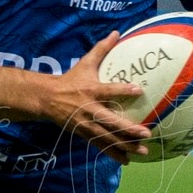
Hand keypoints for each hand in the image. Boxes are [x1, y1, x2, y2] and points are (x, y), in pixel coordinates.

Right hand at [40, 31, 148, 160]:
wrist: (47, 99)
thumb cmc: (71, 79)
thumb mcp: (85, 63)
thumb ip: (102, 48)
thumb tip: (117, 32)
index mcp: (91, 90)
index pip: (108, 90)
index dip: (122, 90)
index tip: (138, 90)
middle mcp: (90, 109)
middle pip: (110, 121)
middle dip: (128, 129)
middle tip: (146, 134)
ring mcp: (86, 124)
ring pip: (107, 137)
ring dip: (125, 146)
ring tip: (142, 152)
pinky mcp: (84, 134)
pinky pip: (101, 146)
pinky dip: (113, 154)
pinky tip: (127, 160)